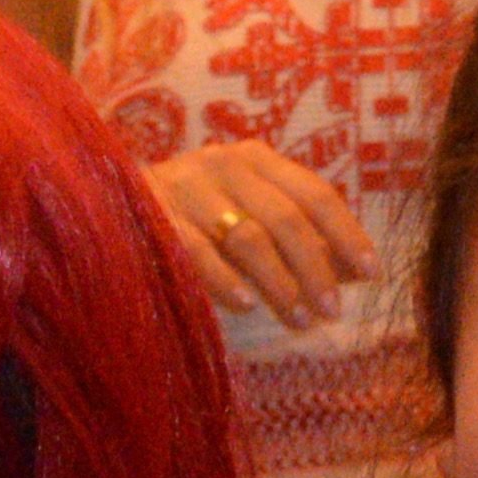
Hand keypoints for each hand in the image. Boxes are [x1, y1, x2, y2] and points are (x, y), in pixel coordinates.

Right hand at [149, 141, 373, 327]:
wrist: (108, 197)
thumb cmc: (192, 214)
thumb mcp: (247, 211)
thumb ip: (296, 236)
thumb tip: (354, 271)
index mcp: (256, 159)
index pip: (315, 194)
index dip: (346, 235)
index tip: (369, 273)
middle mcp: (226, 165)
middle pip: (286, 218)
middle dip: (314, 268)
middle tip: (330, 311)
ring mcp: (189, 187)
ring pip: (249, 236)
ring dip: (278, 282)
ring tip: (297, 318)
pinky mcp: (157, 215)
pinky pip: (199, 250)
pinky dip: (226, 280)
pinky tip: (245, 305)